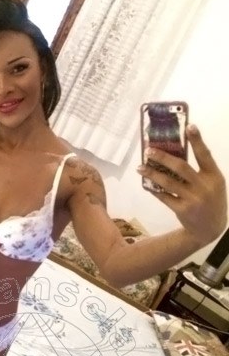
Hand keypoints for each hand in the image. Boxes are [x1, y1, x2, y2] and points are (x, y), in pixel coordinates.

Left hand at [138, 125, 226, 244]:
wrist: (210, 229)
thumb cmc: (210, 200)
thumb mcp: (213, 183)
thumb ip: (200, 170)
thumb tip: (176, 152)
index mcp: (214, 176)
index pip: (205, 155)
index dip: (198, 141)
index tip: (189, 126)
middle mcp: (204, 187)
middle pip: (181, 168)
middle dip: (163, 157)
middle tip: (149, 150)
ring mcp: (193, 199)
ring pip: (169, 183)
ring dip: (152, 174)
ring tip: (140, 167)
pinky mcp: (182, 210)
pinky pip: (164, 197)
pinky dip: (154, 189)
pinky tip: (146, 183)